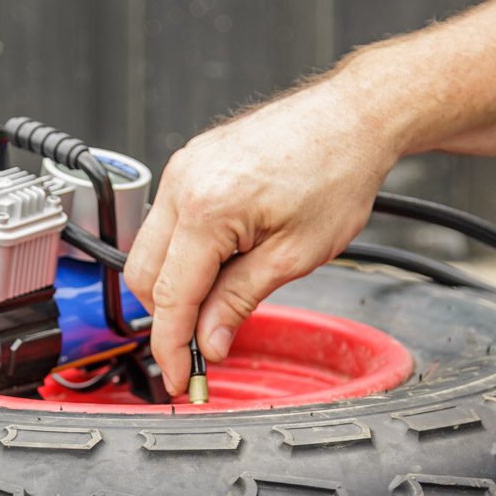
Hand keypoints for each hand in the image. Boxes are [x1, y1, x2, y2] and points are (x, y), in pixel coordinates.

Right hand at [124, 70, 398, 394]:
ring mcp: (182, 169)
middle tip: (203, 347)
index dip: (171, 348)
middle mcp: (183, 184)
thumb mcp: (294, 256)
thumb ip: (240, 301)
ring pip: (149, 250)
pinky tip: (221, 265)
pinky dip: (184, 254)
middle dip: (168, 319)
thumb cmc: (336, 173)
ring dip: (175, 286)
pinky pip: (167, 223)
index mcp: (206, 209)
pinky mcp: (190, 164)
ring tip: (221, 302)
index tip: (179, 377)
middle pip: (143, 276)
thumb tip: (208, 342)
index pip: (170, 298)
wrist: (352, 118)